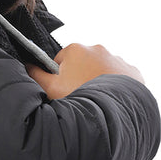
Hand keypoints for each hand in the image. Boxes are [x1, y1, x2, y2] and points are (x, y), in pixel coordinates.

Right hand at [27, 43, 144, 98]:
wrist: (114, 111)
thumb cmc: (80, 97)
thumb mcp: (51, 89)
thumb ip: (36, 75)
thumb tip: (28, 66)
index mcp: (75, 50)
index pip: (60, 62)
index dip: (59, 78)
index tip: (64, 90)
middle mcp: (97, 49)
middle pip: (81, 65)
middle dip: (79, 78)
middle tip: (80, 97)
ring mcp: (117, 59)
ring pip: (101, 71)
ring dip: (98, 81)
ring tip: (97, 100)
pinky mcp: (132, 71)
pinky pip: (120, 78)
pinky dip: (115, 87)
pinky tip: (111, 99)